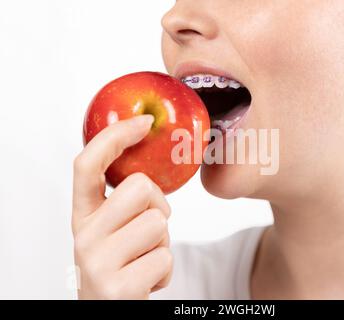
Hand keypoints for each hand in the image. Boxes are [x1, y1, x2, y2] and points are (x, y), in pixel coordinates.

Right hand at [72, 115, 172, 299]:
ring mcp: (96, 263)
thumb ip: (123, 202)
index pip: (86, 165)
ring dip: (162, 241)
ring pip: (158, 222)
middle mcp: (83, 236)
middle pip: (139, 187)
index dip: (115, 137)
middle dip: (158, 203)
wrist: (111, 312)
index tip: (144, 122)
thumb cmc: (120, 267)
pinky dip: (164, 270)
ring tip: (145, 258)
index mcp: (82, 216)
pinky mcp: (117, 288)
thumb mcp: (113, 231)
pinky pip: (164, 258)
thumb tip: (151, 168)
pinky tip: (146, 281)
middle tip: (150, 225)